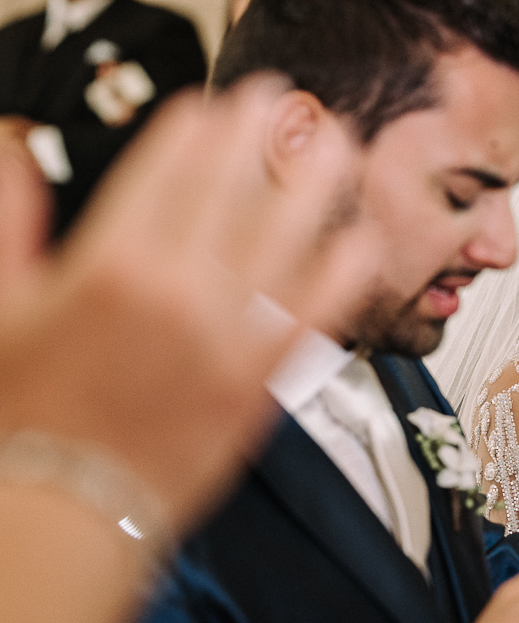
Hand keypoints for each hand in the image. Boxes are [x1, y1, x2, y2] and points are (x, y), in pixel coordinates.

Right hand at [0, 79, 382, 532]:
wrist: (73, 504)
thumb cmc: (32, 416)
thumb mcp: (1, 307)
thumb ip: (9, 223)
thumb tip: (11, 151)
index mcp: (108, 265)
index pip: (163, 174)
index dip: (196, 132)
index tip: (214, 109)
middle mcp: (176, 293)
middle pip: (230, 193)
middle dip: (256, 137)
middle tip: (280, 102)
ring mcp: (225, 337)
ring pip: (283, 243)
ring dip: (314, 186)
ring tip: (338, 145)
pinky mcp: (260, 382)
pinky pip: (312, 318)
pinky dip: (342, 277)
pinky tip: (363, 242)